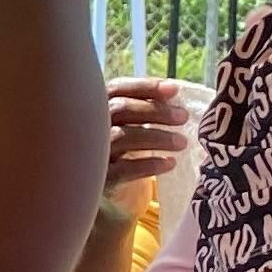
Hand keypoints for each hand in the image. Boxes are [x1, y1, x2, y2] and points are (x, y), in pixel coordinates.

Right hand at [102, 76, 198, 192]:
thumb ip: (141, 106)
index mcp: (96, 107)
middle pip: (120, 109)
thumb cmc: (117, 146)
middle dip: (155, 111)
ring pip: (123, 137)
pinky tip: (169, 163)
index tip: (173, 90)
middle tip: (183, 117)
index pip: (117, 88)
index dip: (145, 87)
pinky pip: (125, 169)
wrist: (97, 184)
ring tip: (182, 142)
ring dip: (157, 137)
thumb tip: (172, 92)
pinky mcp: (100, 178)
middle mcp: (89, 126)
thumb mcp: (124, 123)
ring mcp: (92, 152)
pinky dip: (149, 164)